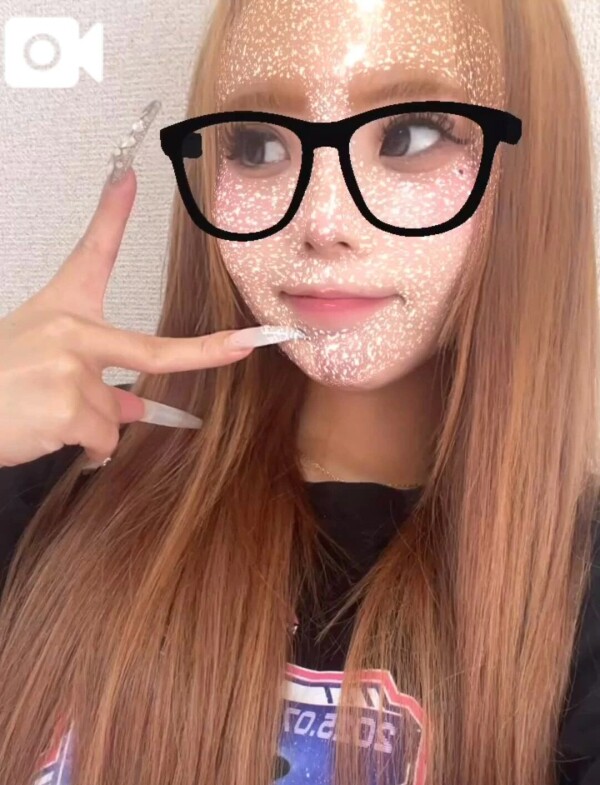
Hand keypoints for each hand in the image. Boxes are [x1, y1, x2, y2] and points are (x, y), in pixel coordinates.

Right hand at [0, 167, 287, 467]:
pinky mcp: (69, 406)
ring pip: (117, 419)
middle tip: (250, 344)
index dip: (112, 213)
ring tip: (44, 417)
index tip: (129, 174)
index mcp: (62, 308)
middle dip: (209, 352)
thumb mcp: (43, 364)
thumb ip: (93, 378)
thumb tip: (137, 409)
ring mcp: (72, 367)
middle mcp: (71, 330)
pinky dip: (85, 451)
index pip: (91, 254)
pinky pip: (103, 441)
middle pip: (154, 352)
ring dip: (91, 431)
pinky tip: (44, 432)